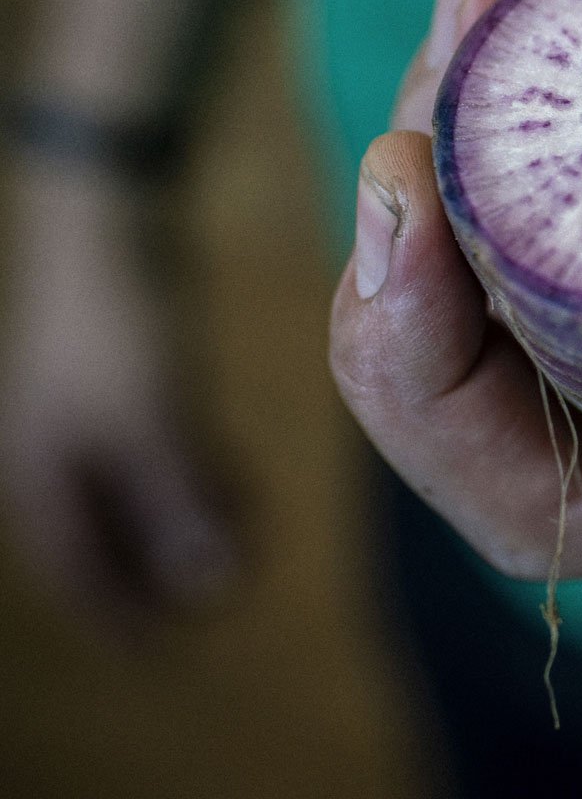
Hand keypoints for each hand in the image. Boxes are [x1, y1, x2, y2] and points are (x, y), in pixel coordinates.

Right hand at [1, 162, 237, 633]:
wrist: (109, 223)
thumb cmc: (119, 325)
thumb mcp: (151, 420)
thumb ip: (178, 501)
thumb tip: (212, 585)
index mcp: (43, 473)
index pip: (75, 567)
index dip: (117, 612)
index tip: (163, 651)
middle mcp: (58, 451)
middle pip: (108, 535)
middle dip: (160, 571)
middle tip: (226, 595)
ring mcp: (90, 415)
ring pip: (138, 494)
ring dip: (186, 524)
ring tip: (246, 542)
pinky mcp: (128, 382)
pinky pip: (158, 451)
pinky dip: (196, 477)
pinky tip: (240, 485)